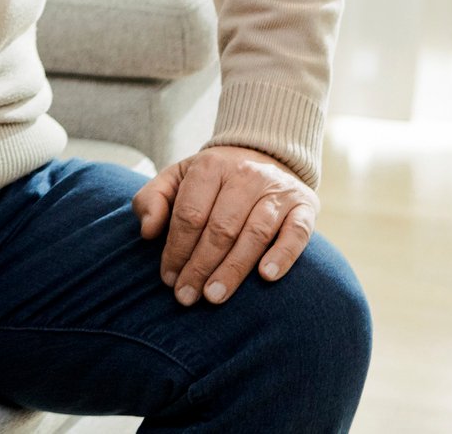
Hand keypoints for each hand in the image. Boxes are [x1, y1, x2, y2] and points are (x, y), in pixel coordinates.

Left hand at [132, 144, 318, 306]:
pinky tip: (266, 276)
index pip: (190, 213)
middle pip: (220, 227)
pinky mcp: (304, 206)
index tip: (168, 278)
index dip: (176, 248)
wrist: (263, 155)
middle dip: (200, 266)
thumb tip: (147, 231)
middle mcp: (246, 175)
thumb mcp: (176, 178)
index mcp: (210, 166)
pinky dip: (282, 255)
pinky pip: (297, 233)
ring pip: (255, 233)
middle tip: (186, 296)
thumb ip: (152, 199)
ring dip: (233, 269)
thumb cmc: (212, 180)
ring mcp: (277, 190)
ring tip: (214, 296)